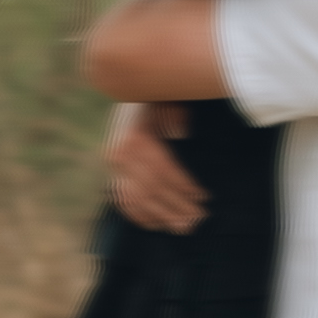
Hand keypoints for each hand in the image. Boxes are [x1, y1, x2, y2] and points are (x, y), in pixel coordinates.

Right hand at [104, 102, 203, 232]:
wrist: (128, 89)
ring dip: (161, 216)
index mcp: (136, 138)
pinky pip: (123, 199)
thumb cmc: (158, 96)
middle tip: (199, 220)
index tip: (204, 198)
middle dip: (177, 206)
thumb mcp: (169, 100)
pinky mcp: (113, 171)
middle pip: (152, 189)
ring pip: (137, 199)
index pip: (163, 170)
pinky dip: (139, 214)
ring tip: (183, 228)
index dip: (184, 187)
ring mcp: (115, 165)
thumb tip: (182, 134)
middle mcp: (121, 155)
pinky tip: (157, 224)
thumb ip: (174, 117)